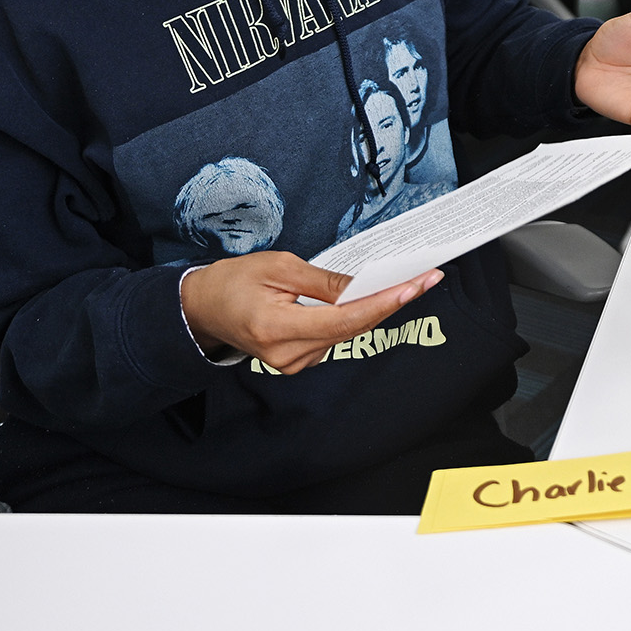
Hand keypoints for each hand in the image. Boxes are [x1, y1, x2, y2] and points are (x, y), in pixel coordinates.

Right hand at [180, 253, 440, 373]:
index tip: (416, 285)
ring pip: (348, 333)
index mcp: (278, 329)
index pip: (345, 318)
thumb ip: (323, 281)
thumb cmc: (235, 281)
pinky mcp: (297, 361)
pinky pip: (336, 336)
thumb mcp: (279, 267)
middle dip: (392, 302)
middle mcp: (288, 355)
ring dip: (377, 309)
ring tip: (409, 284)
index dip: (384, 302)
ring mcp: (293, 363)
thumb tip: (362, 286)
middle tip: (427, 278)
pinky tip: (374, 299)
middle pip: (353, 328)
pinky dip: (356, 317)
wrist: (203, 308)